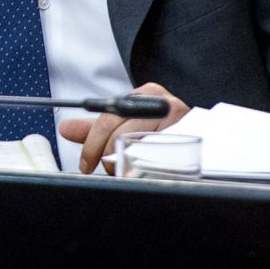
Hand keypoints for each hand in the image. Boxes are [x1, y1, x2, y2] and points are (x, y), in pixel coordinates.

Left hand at [57, 82, 189, 174]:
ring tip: (124, 174)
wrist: (203, 133)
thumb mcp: (127, 121)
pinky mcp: (192, 140)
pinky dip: (148, 170)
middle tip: (106, 171)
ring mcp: (180, 120)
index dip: (93, 144)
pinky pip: (163, 159)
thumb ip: (96, 127)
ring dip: (128, 165)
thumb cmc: (160, 127)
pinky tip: (143, 175)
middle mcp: (163, 103)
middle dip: (109, 156)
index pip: (110, 117)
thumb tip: (66, 129)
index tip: (86, 164)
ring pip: (142, 147)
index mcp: (146, 93)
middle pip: (124, 132)